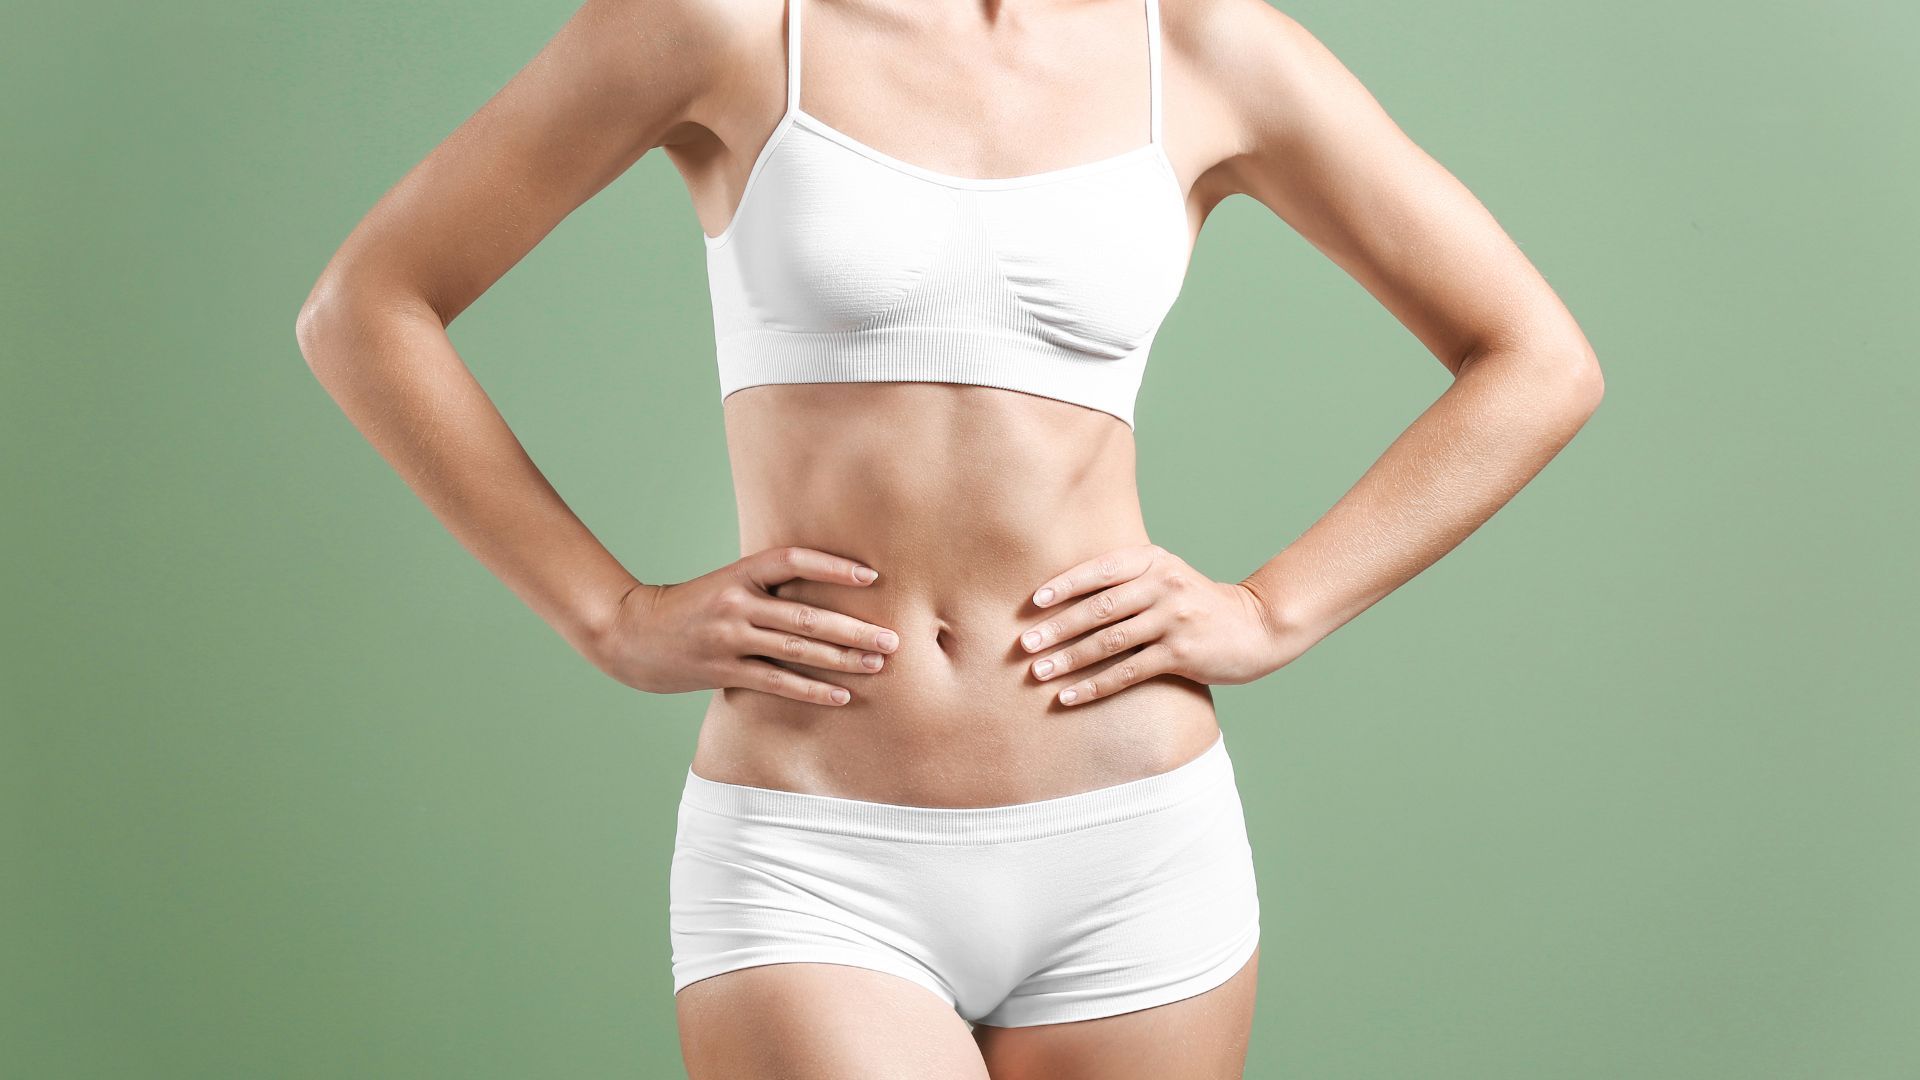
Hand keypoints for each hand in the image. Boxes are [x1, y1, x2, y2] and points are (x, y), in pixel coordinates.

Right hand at [590, 546, 900, 705]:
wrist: (631, 634)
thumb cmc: (689, 608)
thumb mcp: (725, 584)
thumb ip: (766, 586)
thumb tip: (823, 592)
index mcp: (739, 572)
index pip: (793, 560)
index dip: (833, 565)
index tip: (871, 576)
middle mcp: (736, 602)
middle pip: (806, 614)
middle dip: (854, 627)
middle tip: (893, 637)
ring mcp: (729, 638)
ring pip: (797, 649)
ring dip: (843, 659)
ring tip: (879, 664)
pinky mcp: (723, 671)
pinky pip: (777, 682)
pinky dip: (812, 690)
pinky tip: (841, 696)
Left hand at [1017, 544, 1286, 704]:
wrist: (1256, 627)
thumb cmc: (1197, 604)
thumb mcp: (1167, 576)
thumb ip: (1127, 579)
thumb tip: (1063, 596)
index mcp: (1153, 561)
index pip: (1100, 570)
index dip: (1064, 585)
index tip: (1032, 602)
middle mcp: (1162, 586)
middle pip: (1099, 608)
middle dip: (1057, 627)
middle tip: (1024, 644)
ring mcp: (1173, 619)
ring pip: (1109, 642)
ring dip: (1069, 659)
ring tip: (1038, 672)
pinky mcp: (1181, 653)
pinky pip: (1128, 672)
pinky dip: (1094, 686)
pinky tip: (1069, 696)